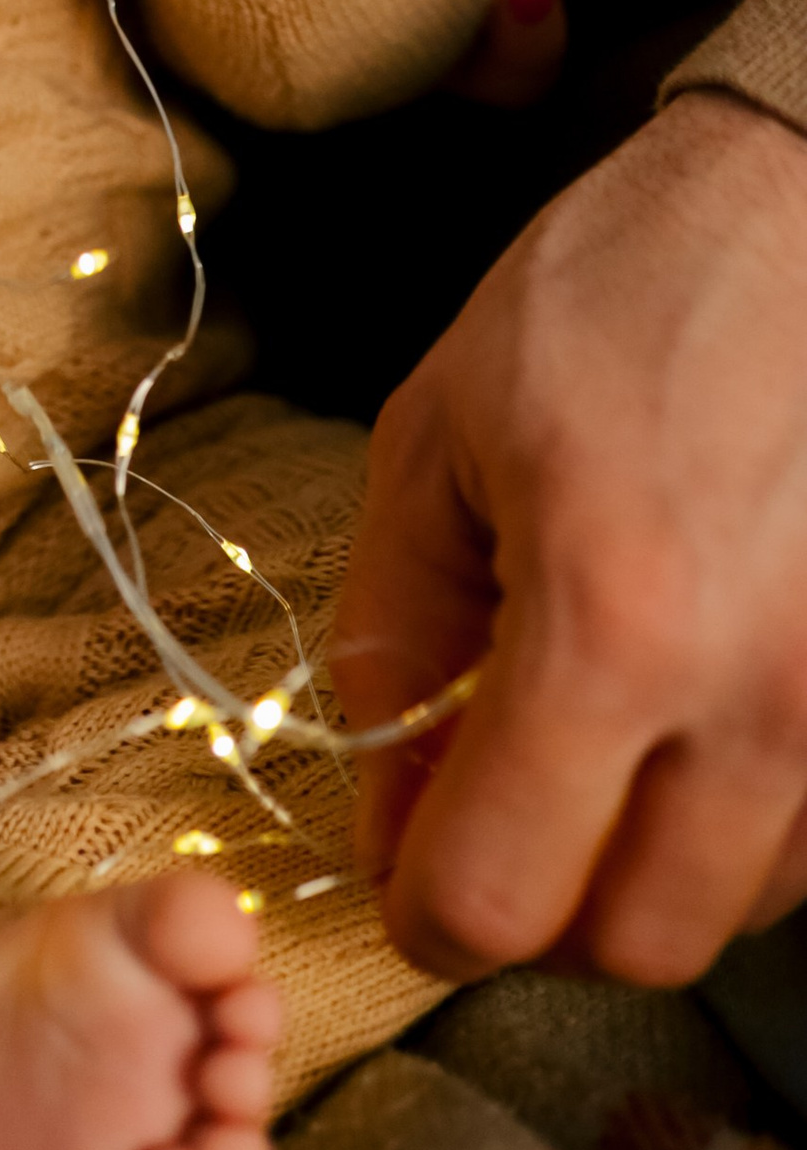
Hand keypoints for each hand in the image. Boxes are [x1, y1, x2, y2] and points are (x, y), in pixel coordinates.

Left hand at [335, 91, 806, 984]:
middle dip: (547, 903)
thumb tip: (384, 797)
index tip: (407, 865)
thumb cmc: (613, 294)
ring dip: (655, 858)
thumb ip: (392, 633)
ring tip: (608, 731)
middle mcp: (753, 696)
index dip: (425, 907)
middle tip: (503, 807)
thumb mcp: (439, 436)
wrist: (797, 205)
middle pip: (638, 944)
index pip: (499, 897)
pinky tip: (695, 705)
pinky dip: (746, 814)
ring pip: (743, 906)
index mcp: (609, 624)